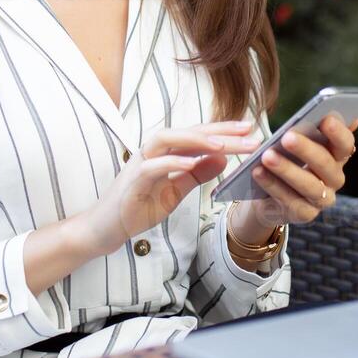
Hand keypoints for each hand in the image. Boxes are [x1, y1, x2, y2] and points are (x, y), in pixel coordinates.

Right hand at [81, 120, 264, 254]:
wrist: (107, 228)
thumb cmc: (139, 206)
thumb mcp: (176, 191)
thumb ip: (197, 174)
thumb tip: (223, 159)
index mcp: (165, 153)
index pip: (198, 136)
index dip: (224, 130)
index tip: (251, 129)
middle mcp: (153, 152)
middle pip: (188, 132)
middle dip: (219, 131)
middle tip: (248, 132)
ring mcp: (141, 163)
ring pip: (167, 140)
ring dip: (195, 140)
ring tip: (222, 144)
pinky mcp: (132, 181)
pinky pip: (152, 167)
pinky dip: (172, 163)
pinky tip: (191, 163)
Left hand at [242, 113, 357, 230]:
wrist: (270, 195)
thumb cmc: (289, 160)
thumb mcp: (300, 142)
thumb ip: (316, 128)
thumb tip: (343, 113)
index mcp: (337, 156)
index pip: (345, 144)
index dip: (338, 133)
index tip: (326, 118)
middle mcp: (335, 179)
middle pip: (326, 164)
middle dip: (306, 150)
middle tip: (287, 137)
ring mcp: (322, 199)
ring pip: (309, 185)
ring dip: (287, 170)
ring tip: (267, 156)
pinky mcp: (305, 214)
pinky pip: (289, 200)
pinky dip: (272, 185)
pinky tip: (257, 172)